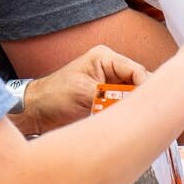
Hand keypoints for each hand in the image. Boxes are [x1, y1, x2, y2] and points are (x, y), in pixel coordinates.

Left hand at [15, 46, 146, 134]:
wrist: (34, 112)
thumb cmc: (52, 96)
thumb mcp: (83, 93)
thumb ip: (110, 97)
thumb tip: (132, 105)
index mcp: (105, 58)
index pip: (136, 70)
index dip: (145, 87)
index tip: (148, 105)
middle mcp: (111, 70)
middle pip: (139, 84)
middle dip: (141, 99)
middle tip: (144, 116)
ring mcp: (110, 87)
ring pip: (134, 97)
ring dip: (133, 110)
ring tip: (134, 122)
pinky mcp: (107, 102)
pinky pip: (124, 109)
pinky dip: (126, 117)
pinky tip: (126, 125)